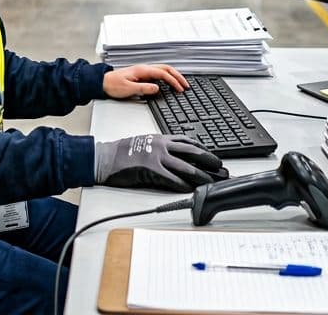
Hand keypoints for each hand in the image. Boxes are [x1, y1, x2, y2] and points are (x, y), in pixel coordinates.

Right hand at [94, 134, 224, 191]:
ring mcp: (157, 157)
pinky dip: (183, 185)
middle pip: (192, 152)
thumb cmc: (123, 152)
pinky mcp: (152, 170)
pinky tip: (191, 189)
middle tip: (220, 167)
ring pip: (186, 167)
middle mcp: (162, 145)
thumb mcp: (146, 143)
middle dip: (209, 160)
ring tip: (211, 181)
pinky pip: (172, 179)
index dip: (203, 149)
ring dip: (201, 175)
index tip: (212, 156)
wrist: (107, 157)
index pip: (188, 142)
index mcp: (161, 138)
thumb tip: (176, 156)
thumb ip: (161, 147)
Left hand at [103, 64, 187, 98]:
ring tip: (180, 84)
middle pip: (166, 69)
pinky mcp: (141, 75)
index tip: (180, 89)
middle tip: (185, 85)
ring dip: (173, 76)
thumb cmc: (112, 85)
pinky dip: (167, 77)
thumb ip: (143, 88)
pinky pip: (158, 74)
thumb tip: (157, 88)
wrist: (102, 83)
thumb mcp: (128, 89)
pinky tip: (169, 83)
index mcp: (142, 70)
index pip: (163, 73)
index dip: (173, 81)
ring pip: (163, 70)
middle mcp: (144, 69)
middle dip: (177, 76)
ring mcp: (143, 71)